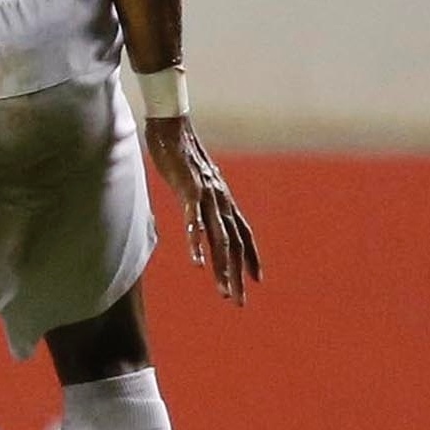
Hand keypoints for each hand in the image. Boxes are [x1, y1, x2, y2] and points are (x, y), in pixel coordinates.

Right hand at [143, 115, 260, 304]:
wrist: (172, 127)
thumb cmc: (181, 151)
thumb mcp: (196, 179)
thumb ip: (201, 196)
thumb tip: (200, 206)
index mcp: (224, 199)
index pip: (244, 234)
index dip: (252, 257)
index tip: (257, 280)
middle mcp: (222, 200)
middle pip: (235, 244)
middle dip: (238, 275)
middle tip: (239, 302)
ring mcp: (207, 196)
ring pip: (219, 239)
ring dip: (222, 268)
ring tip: (224, 292)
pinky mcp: (190, 191)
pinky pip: (195, 222)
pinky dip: (197, 243)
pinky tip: (197, 262)